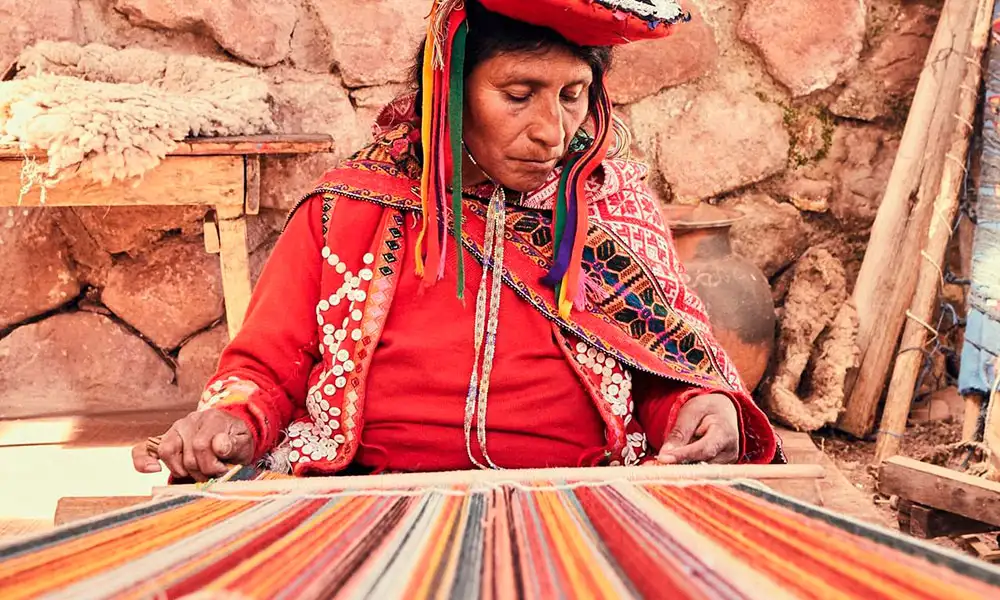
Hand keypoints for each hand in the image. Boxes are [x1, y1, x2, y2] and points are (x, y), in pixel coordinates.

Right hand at [131, 409, 254, 481]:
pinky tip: (153, 469)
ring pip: (167, 454)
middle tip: (214, 473)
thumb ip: (234, 444)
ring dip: (182, 471)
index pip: (202, 446)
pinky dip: (143, 461)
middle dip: (202, 472)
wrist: (229, 434)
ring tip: (198, 474)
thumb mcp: (244, 442)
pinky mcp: (163, 440)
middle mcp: (189, 421)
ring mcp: (174, 430)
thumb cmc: (236, 441)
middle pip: (187, 456)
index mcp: (211, 418)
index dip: (212, 465)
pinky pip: (143, 450)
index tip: (224, 469)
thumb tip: (219, 446)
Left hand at [657, 393, 738, 464]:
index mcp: (724, 434)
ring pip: (698, 472)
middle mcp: (728, 453)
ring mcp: (725, 464)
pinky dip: (682, 471)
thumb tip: (665, 455)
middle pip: (700, 465)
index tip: (662, 459)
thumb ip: (680, 432)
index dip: (682, 456)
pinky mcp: (718, 470)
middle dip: (676, 467)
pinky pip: (698, 473)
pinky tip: (667, 468)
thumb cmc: (707, 409)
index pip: (703, 449)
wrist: (724, 412)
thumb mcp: (691, 411)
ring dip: (677, 471)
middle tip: (653, 466)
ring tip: (657, 466)